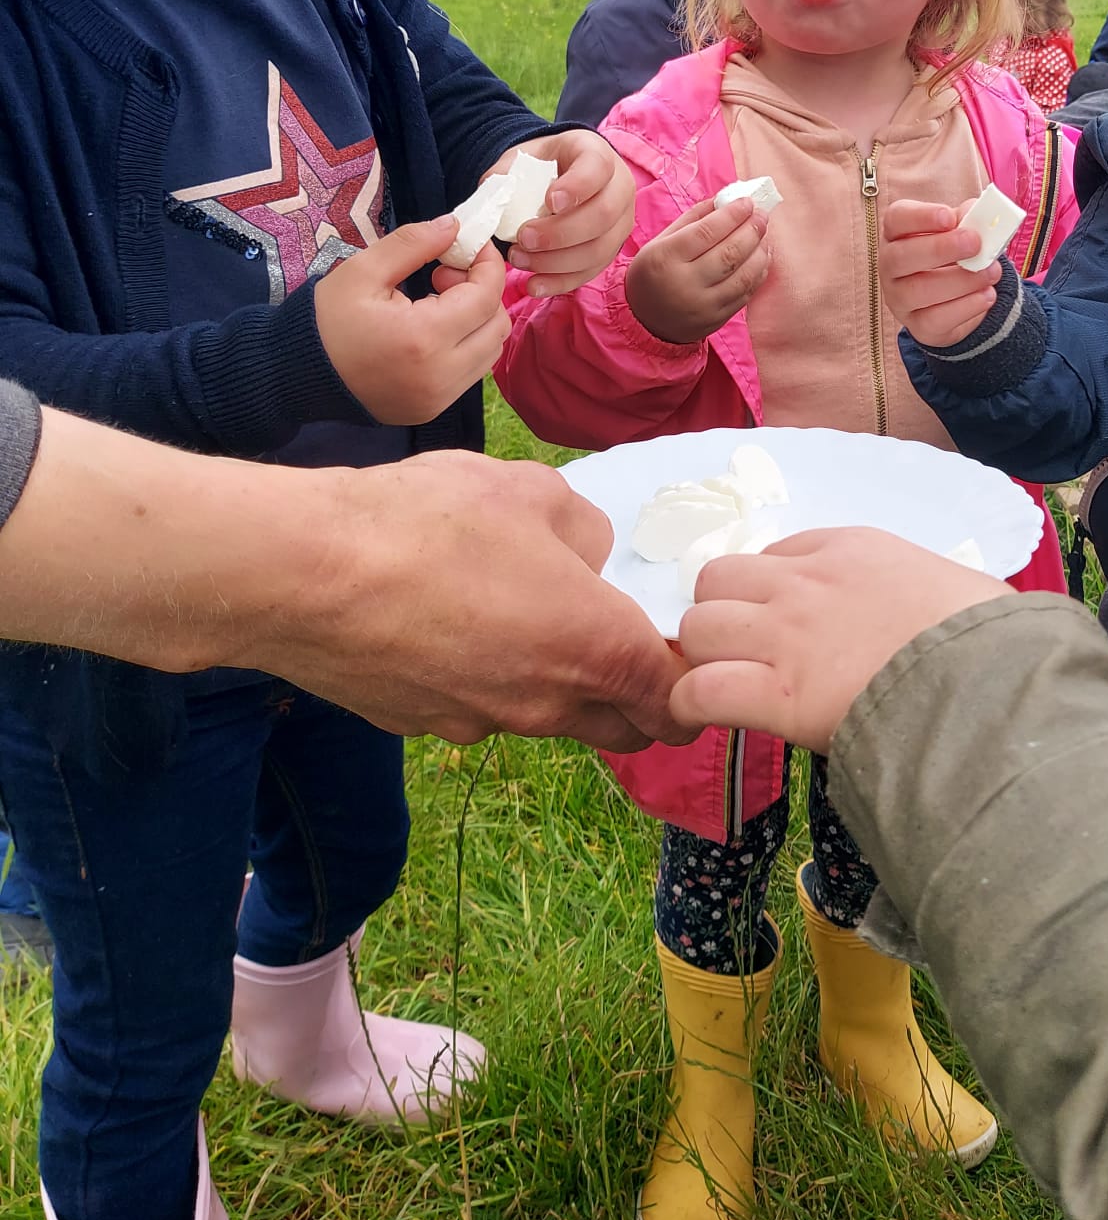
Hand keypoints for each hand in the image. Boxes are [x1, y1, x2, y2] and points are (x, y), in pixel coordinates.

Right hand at [299, 454, 690, 749]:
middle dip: (633, 697)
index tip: (679, 653)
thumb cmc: (434, 523)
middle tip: (613, 639)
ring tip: (516, 614)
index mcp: (597, 650)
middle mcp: (547, 705)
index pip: (677, 703)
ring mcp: (478, 723)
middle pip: (620, 728)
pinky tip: (444, 622)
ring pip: (544, 717)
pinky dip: (479, 679)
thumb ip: (583, 528)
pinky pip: (473, 708)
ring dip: (552, 682)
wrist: (306, 573)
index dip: (690, 683)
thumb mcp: (534, 490)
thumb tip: (585, 556)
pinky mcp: (419, 725)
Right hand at [315, 216, 510, 423]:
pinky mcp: (432, 410)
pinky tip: (430, 329)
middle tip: (443, 275)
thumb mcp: (363, 271)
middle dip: (483, 292)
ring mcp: (438, 399)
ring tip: (435, 302)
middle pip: (497, 326)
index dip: (487, 265)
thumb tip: (456, 225)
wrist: (295, 375)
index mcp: (423, 338)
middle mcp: (440, 376)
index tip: (472, 245)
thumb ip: (413, 243)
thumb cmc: (326, 319)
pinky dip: (464, 344)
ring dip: (476, 320)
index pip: (486, 297)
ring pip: (489, 352)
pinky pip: (470, 372)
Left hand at [500, 133, 634, 296]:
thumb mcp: (522, 158)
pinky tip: (534, 284)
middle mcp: (618, 188)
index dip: (577, 187)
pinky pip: (590, 272)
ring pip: (598, 250)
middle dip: (560, 233)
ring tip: (519, 260)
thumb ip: (506, 175)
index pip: (597, 168)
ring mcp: (619, 223)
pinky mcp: (610, 251)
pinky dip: (560, 282)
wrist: (558, 178)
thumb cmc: (540, 166)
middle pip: (603, 216)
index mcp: (597, 154)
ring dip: (556, 262)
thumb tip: (493, 203)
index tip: (550, 201)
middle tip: (524, 238)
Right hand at [625, 197, 770, 345]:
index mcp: (666, 258)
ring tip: (764, 236)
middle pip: (729, 253)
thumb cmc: (653, 273)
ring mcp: (703, 305)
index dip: (732, 215)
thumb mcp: (660, 242)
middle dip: (752, 230)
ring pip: (743, 276)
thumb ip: (692, 220)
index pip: (707, 232)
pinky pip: (745, 295)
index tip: (748, 202)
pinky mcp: (716, 320)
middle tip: (762, 216)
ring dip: (760, 252)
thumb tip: (725, 200)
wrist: (644, 320)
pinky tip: (761, 259)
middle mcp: (685, 283)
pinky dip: (758, 274)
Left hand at [672, 528, 1010, 751]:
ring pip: (699, 626)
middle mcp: (806, 582)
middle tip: (745, 655)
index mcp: (851, 548)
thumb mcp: (952, 587)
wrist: (992, 680)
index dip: (771, 593)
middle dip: (723, 615)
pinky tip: (707, 720)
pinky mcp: (775, 693)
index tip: (787, 626)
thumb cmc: (993, 640)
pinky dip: (691, 706)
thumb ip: (914, 593)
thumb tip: (922, 620)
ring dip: (705, 657)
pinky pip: (697, 689)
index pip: (777, 554)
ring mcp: (786, 634)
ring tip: (728, 688)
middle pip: (717, 579)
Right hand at [879, 198, 1000, 348]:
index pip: (896, 219)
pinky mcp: (917, 325)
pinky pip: (935, 319)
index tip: (949, 217)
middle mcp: (890, 265)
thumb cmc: (956, 255)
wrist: (959, 299)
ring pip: (918, 291)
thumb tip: (982, 217)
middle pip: (899, 257)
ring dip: (960, 280)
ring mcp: (899, 298)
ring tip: (991, 272)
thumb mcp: (963, 231)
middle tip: (974, 243)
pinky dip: (966, 307)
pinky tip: (987, 295)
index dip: (920, 217)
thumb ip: (971, 220)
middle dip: (939, 249)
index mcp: (897, 233)